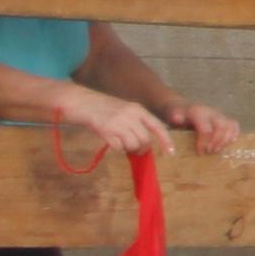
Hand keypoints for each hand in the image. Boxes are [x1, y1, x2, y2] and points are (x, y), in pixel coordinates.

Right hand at [58, 89, 174, 156]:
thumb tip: (146, 143)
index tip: (171, 152)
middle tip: (135, 150)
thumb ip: (137, 123)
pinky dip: (117, 149)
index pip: (158, 126)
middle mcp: (131, 115)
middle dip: (142, 149)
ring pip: (133, 145)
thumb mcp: (126, 110)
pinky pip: (118, 147)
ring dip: (129, 149)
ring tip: (122, 145)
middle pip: (145, 140)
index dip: (166, 140)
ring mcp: (118, 122)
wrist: (83, 102)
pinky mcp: (106, 130)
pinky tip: (112, 143)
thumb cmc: (105, 108)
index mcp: (138, 109)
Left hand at [168, 99, 242, 154]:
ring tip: (217, 150)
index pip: (206, 129)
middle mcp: (211, 112)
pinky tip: (226, 144)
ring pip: (231, 127)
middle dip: (216, 142)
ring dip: (226, 141)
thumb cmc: (178, 115)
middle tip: (209, 152)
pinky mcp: (225, 119)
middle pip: (221, 128)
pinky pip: (235, 126)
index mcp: (198, 112)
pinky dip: (233, 136)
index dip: (204, 143)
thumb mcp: (173, 115)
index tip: (200, 152)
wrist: (183, 107)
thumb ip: (176, 118)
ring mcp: (220, 115)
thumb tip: (176, 119)